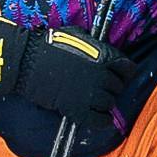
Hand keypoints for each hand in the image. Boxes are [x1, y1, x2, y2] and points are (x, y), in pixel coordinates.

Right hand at [0, 15, 125, 123]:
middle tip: (101, 88)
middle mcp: (102, 75)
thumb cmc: (50, 44)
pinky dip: (102, 121)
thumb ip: (95, 45)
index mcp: (104, 56)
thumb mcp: (78, 35)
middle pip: (118, 87)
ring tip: (95, 101)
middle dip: (111, 88)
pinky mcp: (78, 109)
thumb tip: (102, 50)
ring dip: (104, 103)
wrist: (29, 61)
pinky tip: (99, 119)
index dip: (124, 72)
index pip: (128, 68)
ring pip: (109, 103)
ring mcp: (90, 93)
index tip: (120, 75)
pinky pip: (98, 120)